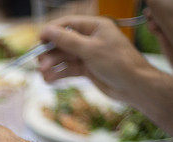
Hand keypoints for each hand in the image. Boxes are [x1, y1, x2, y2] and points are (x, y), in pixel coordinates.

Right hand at [37, 16, 154, 102]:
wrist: (134, 86)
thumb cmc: (118, 63)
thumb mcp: (91, 50)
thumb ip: (67, 40)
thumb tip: (47, 30)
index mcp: (95, 27)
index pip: (68, 24)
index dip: (51, 32)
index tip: (38, 40)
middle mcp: (90, 39)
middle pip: (63, 42)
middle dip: (50, 53)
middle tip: (39, 63)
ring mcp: (88, 55)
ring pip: (64, 57)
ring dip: (52, 65)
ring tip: (43, 74)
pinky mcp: (87, 69)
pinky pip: (68, 69)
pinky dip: (58, 74)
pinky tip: (49, 80)